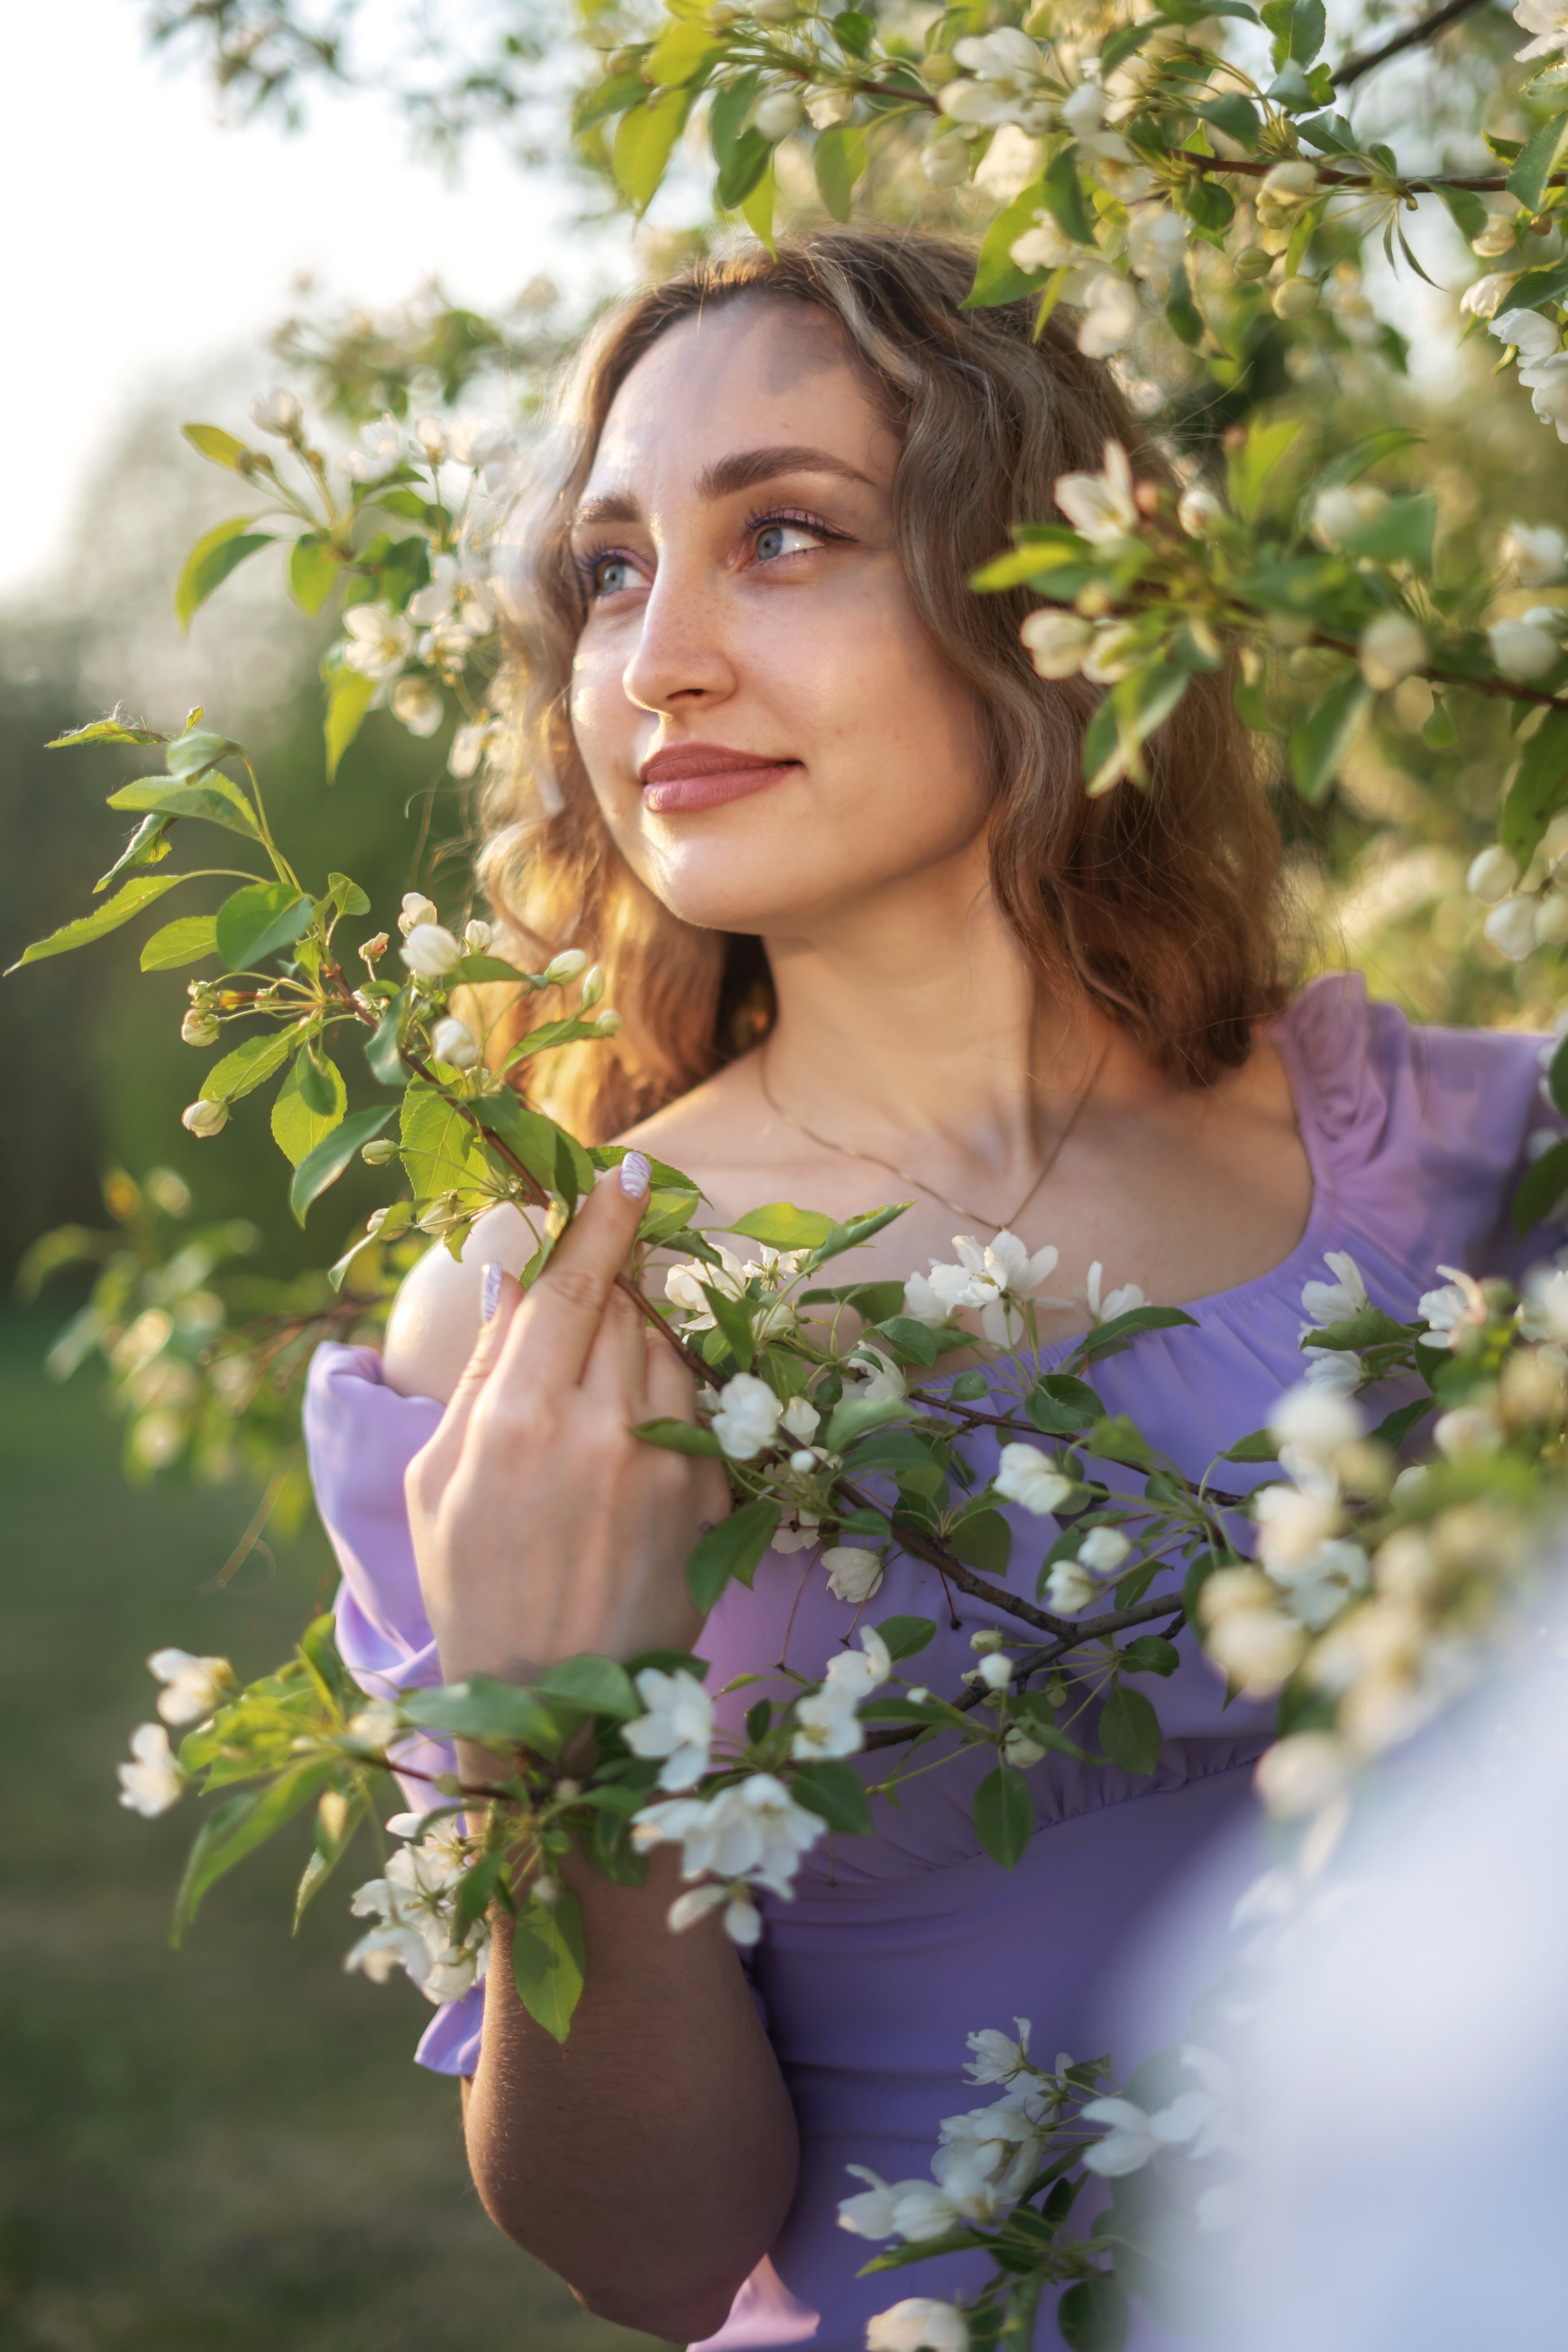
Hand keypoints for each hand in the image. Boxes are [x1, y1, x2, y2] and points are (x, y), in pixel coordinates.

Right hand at [405, 1158, 727, 1683]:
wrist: (554, 1708)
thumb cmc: (475, 1589)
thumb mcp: (438, 1483)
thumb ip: (481, 1374)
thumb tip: (514, 1278)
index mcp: (518, 1423)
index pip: (571, 1287)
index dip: (600, 1221)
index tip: (627, 1171)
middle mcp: (601, 1433)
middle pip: (624, 1307)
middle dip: (614, 1283)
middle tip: (598, 1284)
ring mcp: (666, 1466)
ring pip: (669, 1350)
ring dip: (643, 1342)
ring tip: (599, 1396)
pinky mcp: (710, 1498)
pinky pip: (698, 1409)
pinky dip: (671, 1400)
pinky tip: (633, 1440)